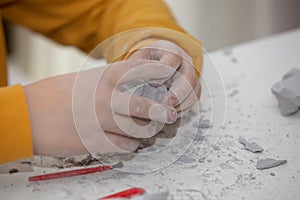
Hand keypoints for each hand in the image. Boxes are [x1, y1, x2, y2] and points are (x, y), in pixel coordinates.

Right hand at [24, 60, 176, 156]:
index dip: (158, 72)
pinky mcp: (95, 142)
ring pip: (138, 129)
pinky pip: (124, 145)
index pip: (139, 71)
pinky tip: (130, 141)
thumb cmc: (56, 94)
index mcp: (103, 78)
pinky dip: (131, 144)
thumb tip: (132, 80)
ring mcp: (101, 121)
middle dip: (162, 111)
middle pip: (144, 105)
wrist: (29, 115)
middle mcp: (105, 99)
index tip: (168, 75)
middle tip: (171, 114)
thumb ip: (109, 80)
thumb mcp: (84, 79)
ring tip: (149, 129)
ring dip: (147, 130)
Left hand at [129, 40, 200, 111]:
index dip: (166, 70)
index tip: (154, 83)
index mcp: (170, 51)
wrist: (152, 67)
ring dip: (182, 103)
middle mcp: (184, 62)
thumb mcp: (136, 61)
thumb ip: (136, 70)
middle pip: (189, 76)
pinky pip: (194, 100)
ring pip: (194, 90)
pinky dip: (183, 108)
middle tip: (166, 103)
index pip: (174, 57)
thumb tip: (133, 87)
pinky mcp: (192, 90)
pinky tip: (170, 113)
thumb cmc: (143, 64)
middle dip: (178, 92)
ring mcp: (190, 76)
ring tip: (167, 112)